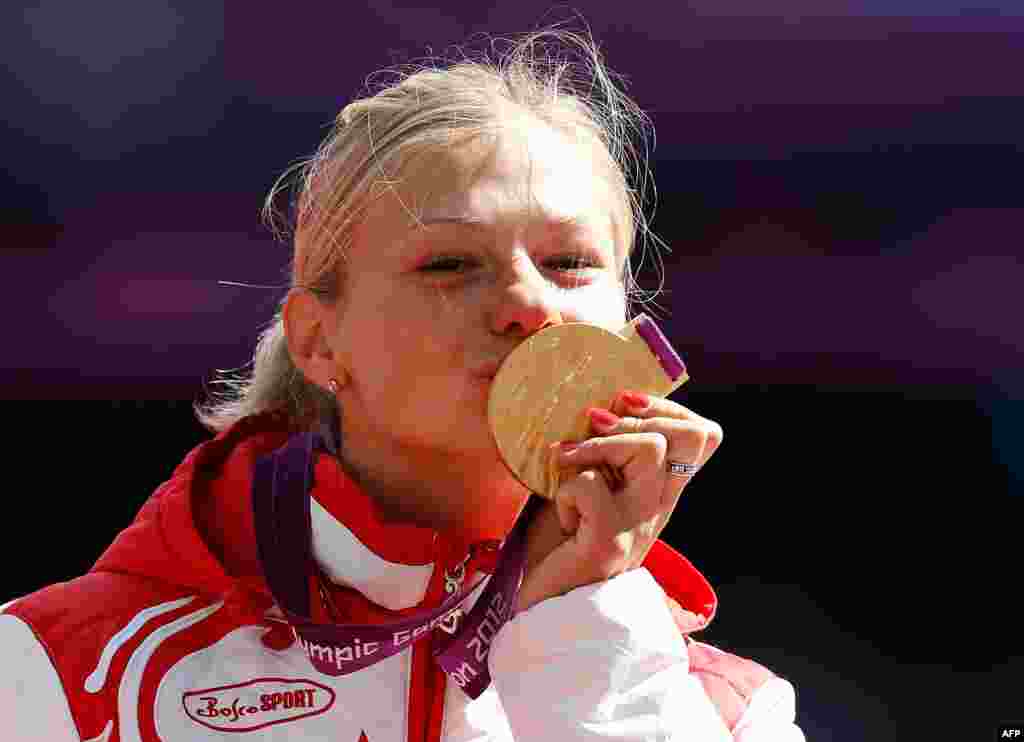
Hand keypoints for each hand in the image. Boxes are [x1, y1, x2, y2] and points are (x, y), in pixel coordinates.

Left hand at [514, 391, 723, 612]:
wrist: (547, 610)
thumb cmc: (562, 544)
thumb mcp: (588, 487)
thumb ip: (603, 455)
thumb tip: (596, 403)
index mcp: (660, 493)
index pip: (704, 437)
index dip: (671, 408)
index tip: (627, 402)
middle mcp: (659, 509)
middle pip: (688, 435)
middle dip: (636, 416)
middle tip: (594, 423)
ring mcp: (638, 526)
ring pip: (647, 448)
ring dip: (596, 445)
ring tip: (565, 461)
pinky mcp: (608, 542)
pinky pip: (589, 485)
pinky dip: (563, 490)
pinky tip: (563, 518)